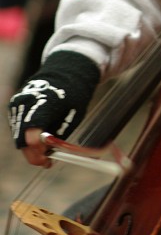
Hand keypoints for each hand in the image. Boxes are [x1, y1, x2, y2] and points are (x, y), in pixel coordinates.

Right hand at [7, 51, 99, 165]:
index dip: (38, 153)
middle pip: (22, 139)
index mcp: (43, 103)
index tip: (47, 162)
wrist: (64, 73)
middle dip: (34, 154)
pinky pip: (17, 128)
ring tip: (46, 148)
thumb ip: (58, 136)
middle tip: (47, 161)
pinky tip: (40, 135)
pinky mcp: (13, 105)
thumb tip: (49, 154)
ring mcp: (17, 104)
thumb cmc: (72, 96)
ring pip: (18, 136)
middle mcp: (26, 102)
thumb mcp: (72, 117)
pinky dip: (27, 136)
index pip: (32, 136)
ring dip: (30, 146)